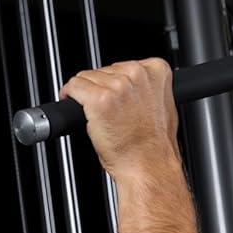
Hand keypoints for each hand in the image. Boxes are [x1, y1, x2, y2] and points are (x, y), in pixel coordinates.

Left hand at [59, 58, 179, 180]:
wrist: (149, 167)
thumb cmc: (155, 146)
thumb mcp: (163, 109)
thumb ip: (148, 90)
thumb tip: (133, 86)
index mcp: (156, 72)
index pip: (124, 65)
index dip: (116, 82)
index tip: (116, 96)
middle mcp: (137, 75)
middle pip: (104, 70)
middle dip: (102, 89)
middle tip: (110, 113)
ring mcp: (117, 86)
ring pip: (87, 78)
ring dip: (87, 96)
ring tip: (101, 117)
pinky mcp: (98, 99)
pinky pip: (73, 87)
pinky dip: (70, 97)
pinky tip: (80, 111)